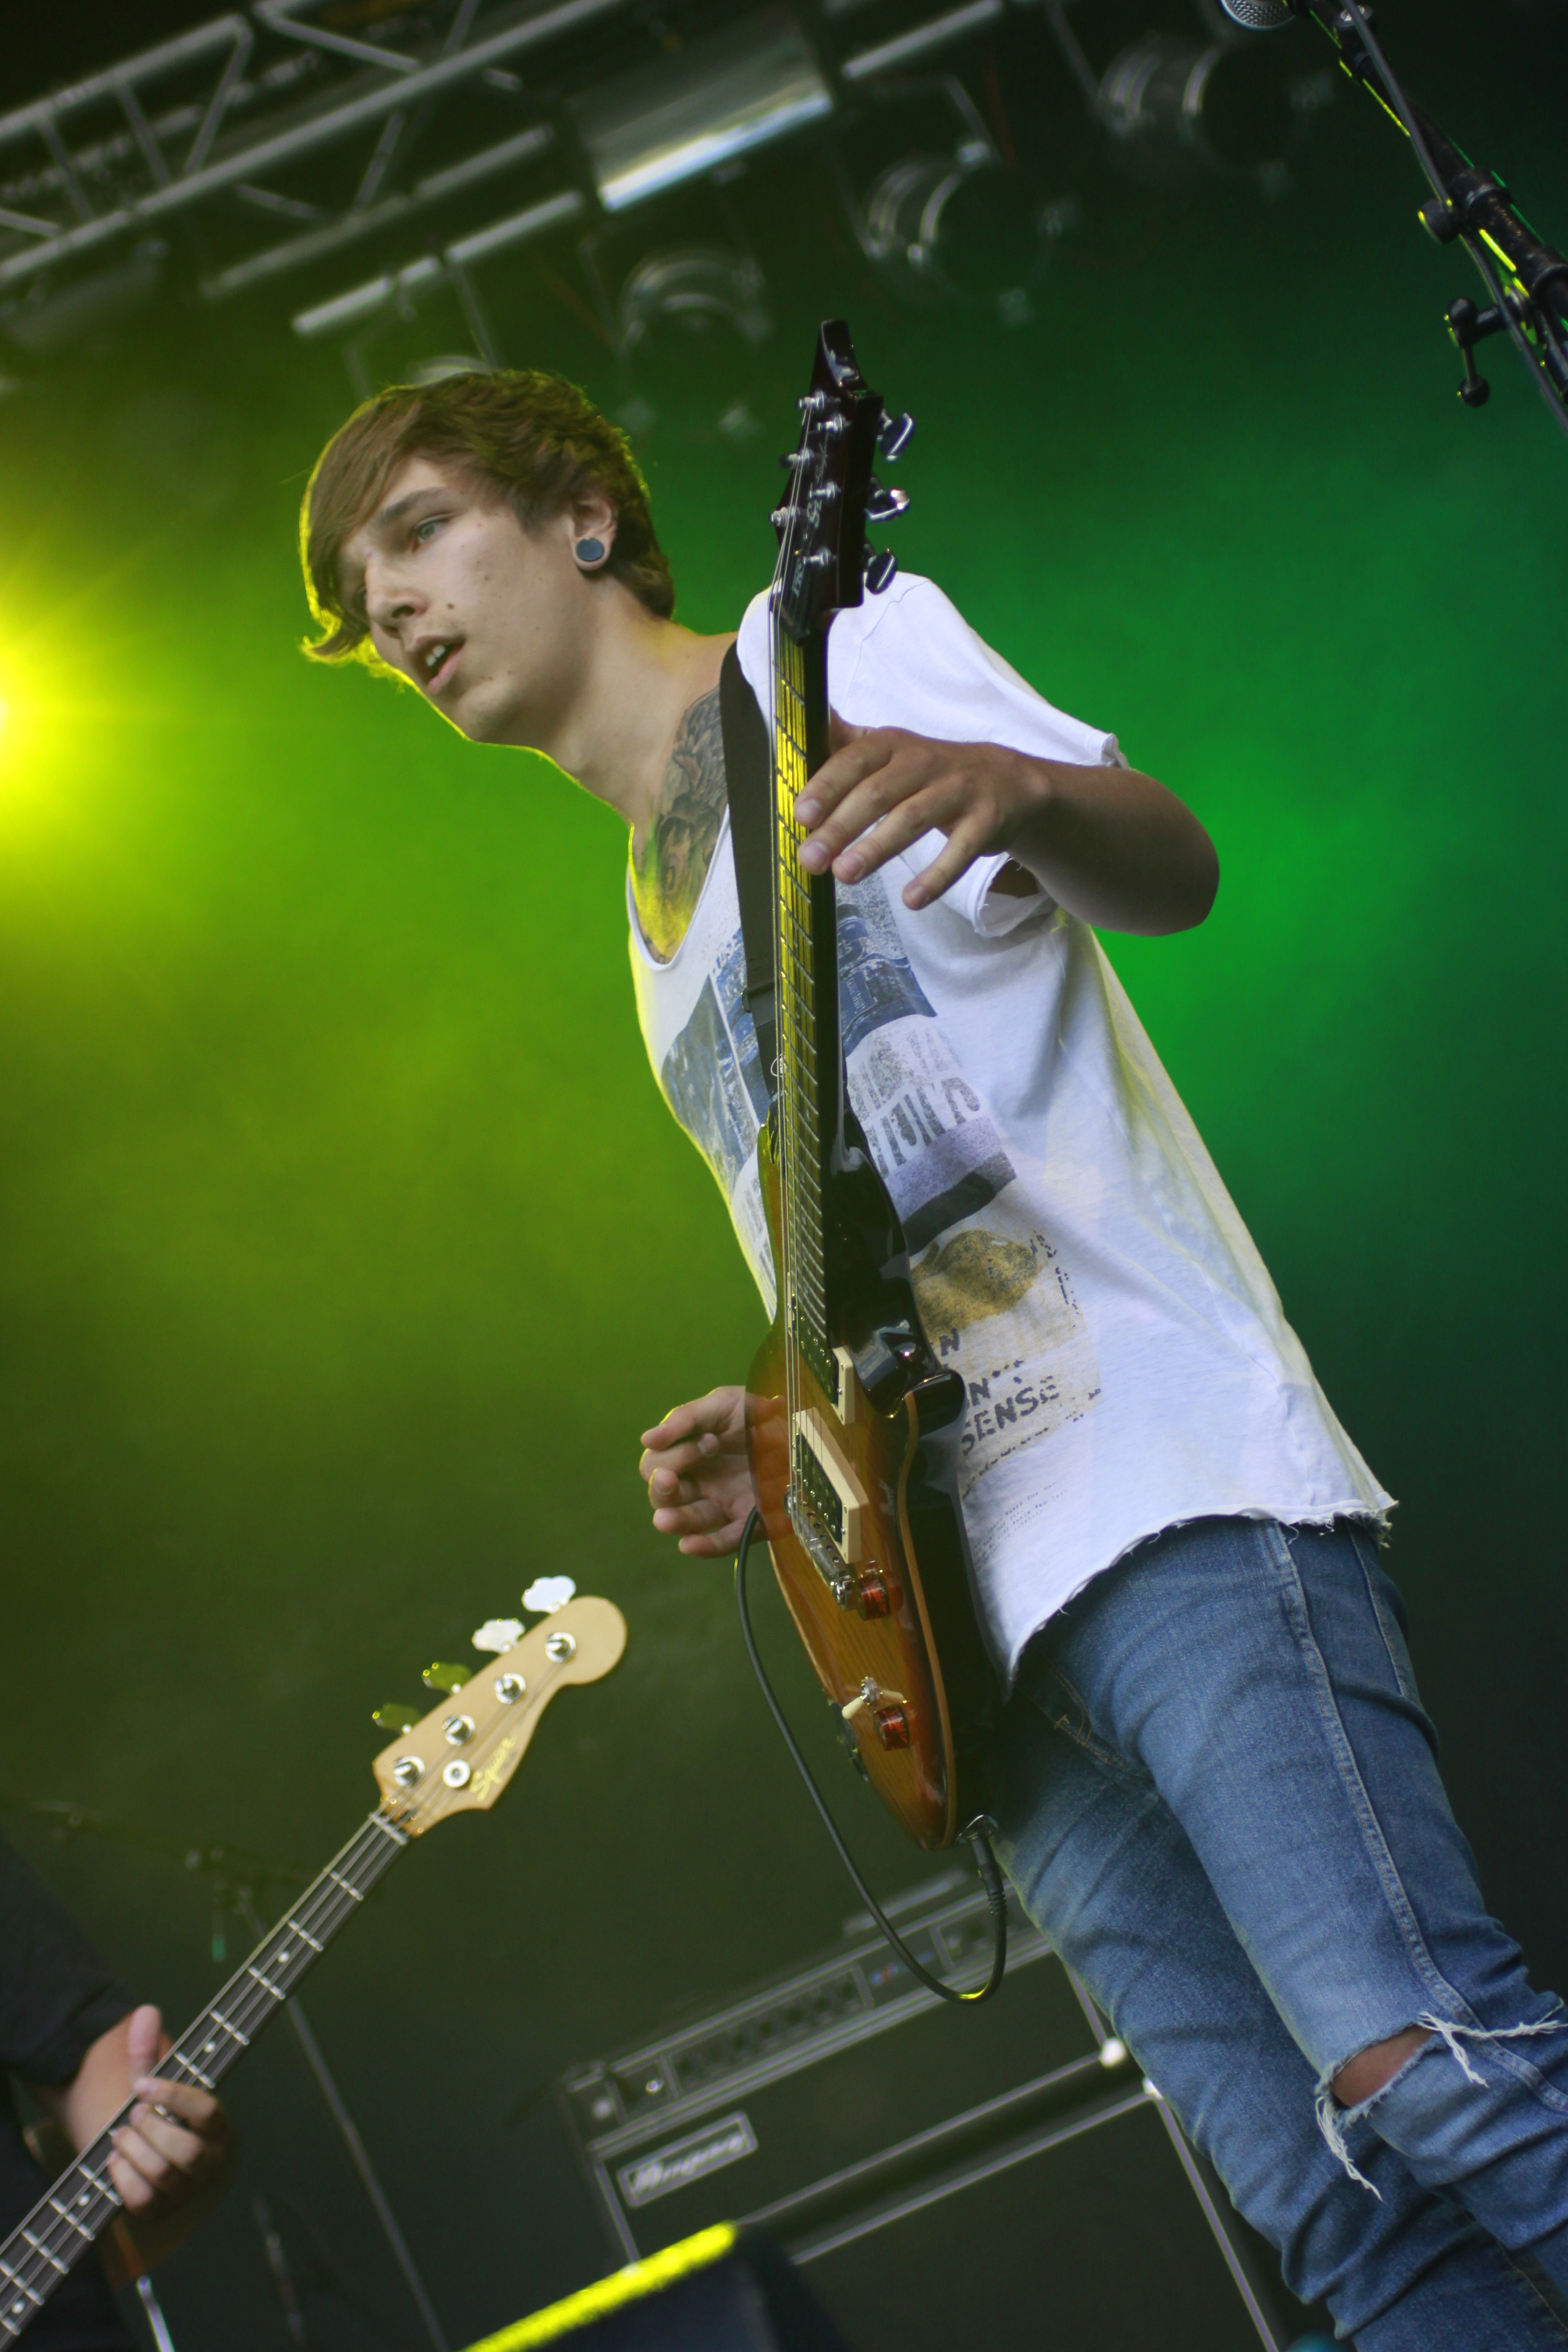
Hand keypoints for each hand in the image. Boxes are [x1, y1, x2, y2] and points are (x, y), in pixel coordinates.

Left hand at [59, 2006, 234, 2278]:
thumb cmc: (157, 2114)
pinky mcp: (161, 2210)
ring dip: (134, 2151)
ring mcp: (187, 2190)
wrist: (145, 2151)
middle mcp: (210, 2161)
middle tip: (133, 2114)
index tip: (142, 2085)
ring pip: (163, 2175)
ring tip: (119, 2135)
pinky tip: (115, 2160)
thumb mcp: (153, 2084)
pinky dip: (123, 2178)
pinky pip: (142, 2201)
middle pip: (187, 2150)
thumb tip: (145, 2012)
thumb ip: (147, 2052)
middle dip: (153, 2129)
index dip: (173, 2097)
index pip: (207, 2111)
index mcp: (218, 2126)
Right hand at [639, 1387, 761, 1556]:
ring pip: (688, 1520)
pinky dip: (705, 1546)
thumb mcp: (725, 1404)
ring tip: (664, 1520)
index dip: (672, 1455)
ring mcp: (723, 1504)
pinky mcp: (748, 1522)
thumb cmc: (761, 1416)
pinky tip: (689, 1545)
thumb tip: (646, 1440)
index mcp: (689, 1454)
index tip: (709, 1442)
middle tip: (672, 1477)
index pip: (656, 1463)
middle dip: (662, 1487)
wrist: (806, 1431)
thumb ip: (686, 1418)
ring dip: (674, 1520)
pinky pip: (723, 1541)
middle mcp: (701, 1482)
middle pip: (663, 1495)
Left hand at [795, 718, 1043, 910]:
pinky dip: (937, 876)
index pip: (856, 760)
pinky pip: (960, 851)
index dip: (828, 785)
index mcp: (893, 745)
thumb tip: (806, 720)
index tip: (801, 814)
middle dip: (841, 826)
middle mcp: (925, 762)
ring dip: (877, 848)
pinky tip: (912, 900)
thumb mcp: (891, 750)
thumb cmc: (931, 771)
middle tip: (810, 858)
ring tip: (845, 875)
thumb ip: (846, 743)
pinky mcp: (986, 821)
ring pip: (912, 818)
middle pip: (878, 793)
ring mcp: (958, 791)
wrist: (1008, 779)